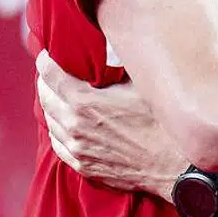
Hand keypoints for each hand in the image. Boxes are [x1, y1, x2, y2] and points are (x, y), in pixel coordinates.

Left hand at [36, 51, 187, 197]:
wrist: (172, 165)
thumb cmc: (161, 122)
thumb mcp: (140, 85)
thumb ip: (117, 69)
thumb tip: (109, 50)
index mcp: (85, 102)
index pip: (51, 76)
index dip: (45, 62)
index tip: (45, 55)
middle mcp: (75, 125)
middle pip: (45, 98)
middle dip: (45, 82)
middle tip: (50, 73)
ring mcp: (77, 149)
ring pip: (50, 122)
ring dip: (51, 106)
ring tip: (57, 96)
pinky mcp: (83, 166)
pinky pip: (58, 145)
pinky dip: (57, 130)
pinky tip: (63, 124)